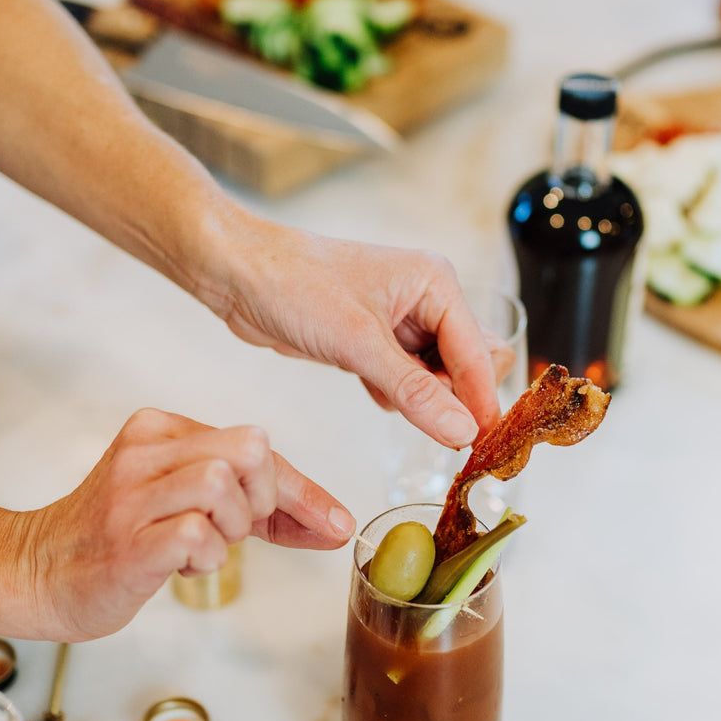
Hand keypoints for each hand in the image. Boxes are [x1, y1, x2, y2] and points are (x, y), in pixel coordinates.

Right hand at [20, 409, 353, 639]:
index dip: (302, 490)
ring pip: (223, 487)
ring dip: (232, 531)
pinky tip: (183, 564)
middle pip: (250, 449)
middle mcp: (145, 453)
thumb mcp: (183, 502)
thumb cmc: (117, 537)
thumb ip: (250, 503)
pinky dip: (207, 557)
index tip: (335, 523)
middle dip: (264, 499)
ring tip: (202, 548)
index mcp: (160, 430)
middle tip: (237, 529)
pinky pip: (196, 535)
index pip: (255, 445)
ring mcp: (131, 496)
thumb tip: (329, 521)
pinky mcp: (126, 542)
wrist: (36, 571)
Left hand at [212, 225, 512, 448]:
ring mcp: (401, 322)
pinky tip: (370, 389)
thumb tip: (462, 430)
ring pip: (439, 376)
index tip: (481, 445)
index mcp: (435, 283)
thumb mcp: (358, 343)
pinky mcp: (375, 342)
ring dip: (423, 399)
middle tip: (427, 421)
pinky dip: (397, 395)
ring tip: (387, 396)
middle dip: (455, 397)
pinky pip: (408, 380)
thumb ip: (414, 391)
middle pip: (470, 364)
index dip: (482, 400)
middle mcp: (426, 299)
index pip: (480, 353)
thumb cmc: (293, 285)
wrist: (238, 275)